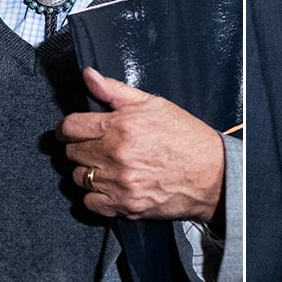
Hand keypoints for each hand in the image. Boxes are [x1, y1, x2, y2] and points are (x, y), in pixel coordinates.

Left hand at [58, 67, 224, 221]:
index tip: (75, 130)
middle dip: (81, 148)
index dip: (69, 127)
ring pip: (78, 178)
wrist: (212, 174)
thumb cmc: (186, 138)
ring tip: (106, 166)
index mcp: (119, 127)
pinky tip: (110, 186)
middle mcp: (115, 155)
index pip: (70, 127)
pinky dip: (95, 196)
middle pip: (71, 153)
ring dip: (88, 172)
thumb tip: (88, 76)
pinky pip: (90, 203)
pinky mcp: (124, 205)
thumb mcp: (153, 105)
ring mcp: (118, 183)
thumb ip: (115, 91)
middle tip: (98, 147)